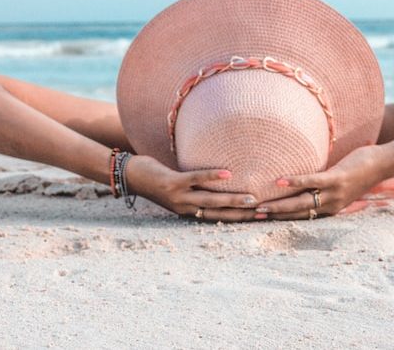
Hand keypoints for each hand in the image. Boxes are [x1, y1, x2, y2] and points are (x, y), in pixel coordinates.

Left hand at [125, 155, 262, 221]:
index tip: (262, 217)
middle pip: (218, 214)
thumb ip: (196, 188)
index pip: (219, 218)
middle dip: (241, 214)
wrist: (128, 176)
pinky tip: (227, 174)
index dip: (240, 219)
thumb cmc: (157, 179)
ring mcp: (179, 196)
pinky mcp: (172, 183)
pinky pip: (195, 179)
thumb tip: (219, 181)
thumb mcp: (179, 188)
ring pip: (210, 201)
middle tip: (264, 212)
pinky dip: (212, 176)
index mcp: (189, 211)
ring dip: (232, 201)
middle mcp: (185, 208)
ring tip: (252, 199)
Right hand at [255, 144, 389, 219]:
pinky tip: (280, 181)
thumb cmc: (360, 170)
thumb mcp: (338, 184)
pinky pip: (313, 181)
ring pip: (301, 202)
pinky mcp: (337, 178)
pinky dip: (295, 182)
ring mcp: (333, 193)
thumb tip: (302, 181)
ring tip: (259, 204)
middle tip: (250, 217)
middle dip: (273, 216)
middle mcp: (330, 205)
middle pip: (296, 214)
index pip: (300, 217)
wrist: (384, 163)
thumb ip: (320, 186)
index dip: (279, 219)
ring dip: (279, 204)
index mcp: (329, 208)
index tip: (257, 220)